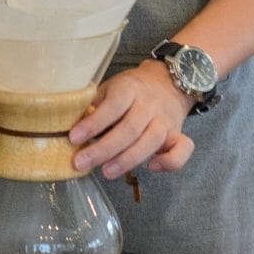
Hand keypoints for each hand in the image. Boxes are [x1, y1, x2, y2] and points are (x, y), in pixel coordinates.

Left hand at [68, 59, 194, 178]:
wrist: (169, 81)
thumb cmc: (131, 89)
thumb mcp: (110, 87)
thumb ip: (95, 106)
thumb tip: (71, 128)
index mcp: (130, 89)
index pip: (113, 106)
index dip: (93, 123)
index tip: (73, 138)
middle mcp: (150, 105)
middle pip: (129, 129)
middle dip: (103, 149)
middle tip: (81, 163)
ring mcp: (166, 121)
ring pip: (151, 141)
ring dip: (128, 159)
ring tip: (106, 172)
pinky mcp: (178, 134)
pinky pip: (182, 149)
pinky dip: (169, 162)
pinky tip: (151, 167)